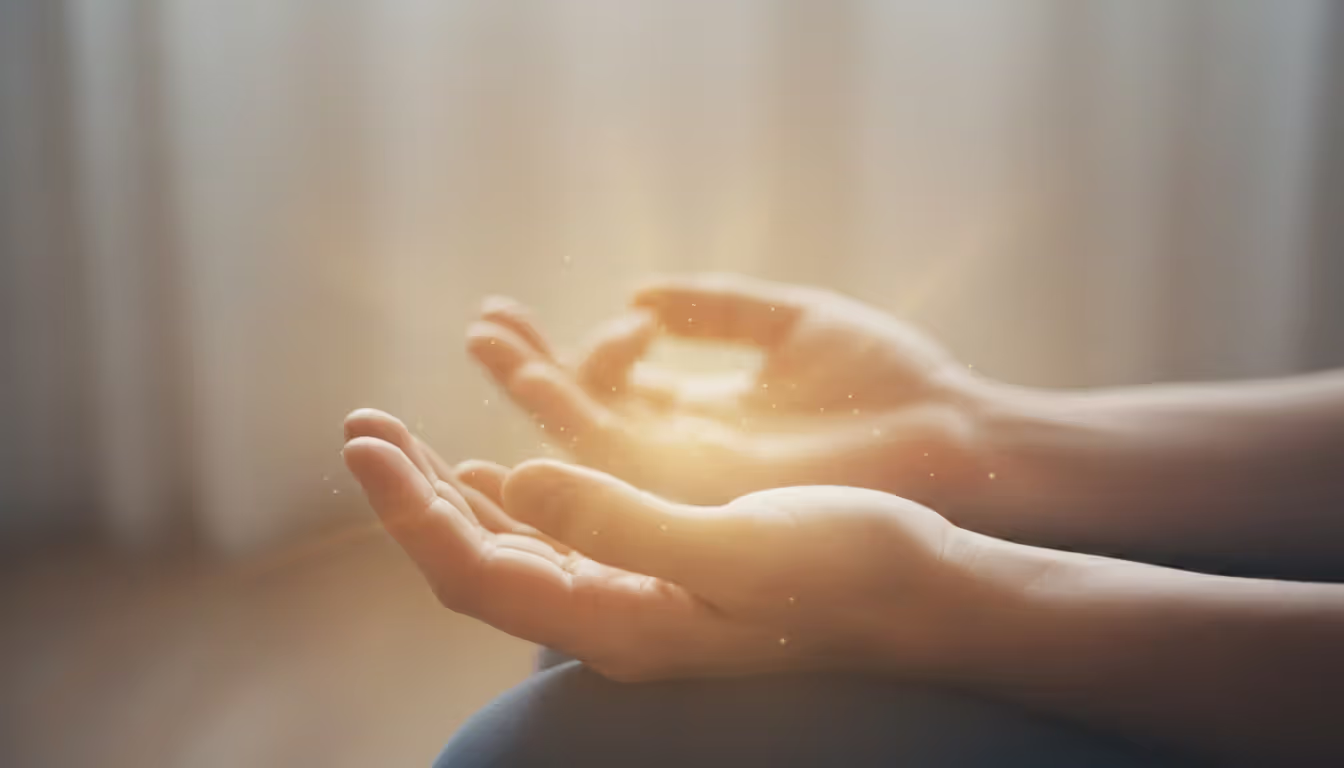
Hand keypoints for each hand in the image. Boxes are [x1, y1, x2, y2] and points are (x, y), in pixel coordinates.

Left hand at [343, 415, 1026, 681]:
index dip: (408, 509)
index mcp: (620, 624)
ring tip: (402, 437)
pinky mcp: (662, 571)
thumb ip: (621, 524)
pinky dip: (516, 493)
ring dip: (452, 490)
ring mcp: (635, 599)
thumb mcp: (737, 545)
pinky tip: (494, 468)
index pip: (475, 573)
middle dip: (410, 495)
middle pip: (476, 562)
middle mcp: (613, 620)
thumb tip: (509, 486)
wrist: (927, 592)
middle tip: (360, 426)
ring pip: (513, 549)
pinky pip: (561, 536)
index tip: (364, 440)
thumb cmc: (849, 570)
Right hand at [468, 274, 992, 504]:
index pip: (614, 391)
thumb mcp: (793, 321)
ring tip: (485, 337)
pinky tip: (536, 376)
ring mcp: (694, 483)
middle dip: (531, 373)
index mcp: (707, 420)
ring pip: (587, 444)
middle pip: (587, 419)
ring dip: (535, 391)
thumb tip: (640, 295)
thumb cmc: (889, 382)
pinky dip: (571, 418)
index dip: (566, 354)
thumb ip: (717, 309)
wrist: (955, 438)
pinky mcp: (705, 497)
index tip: (528, 310)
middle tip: (481, 326)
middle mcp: (688, 460)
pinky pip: (618, 462)